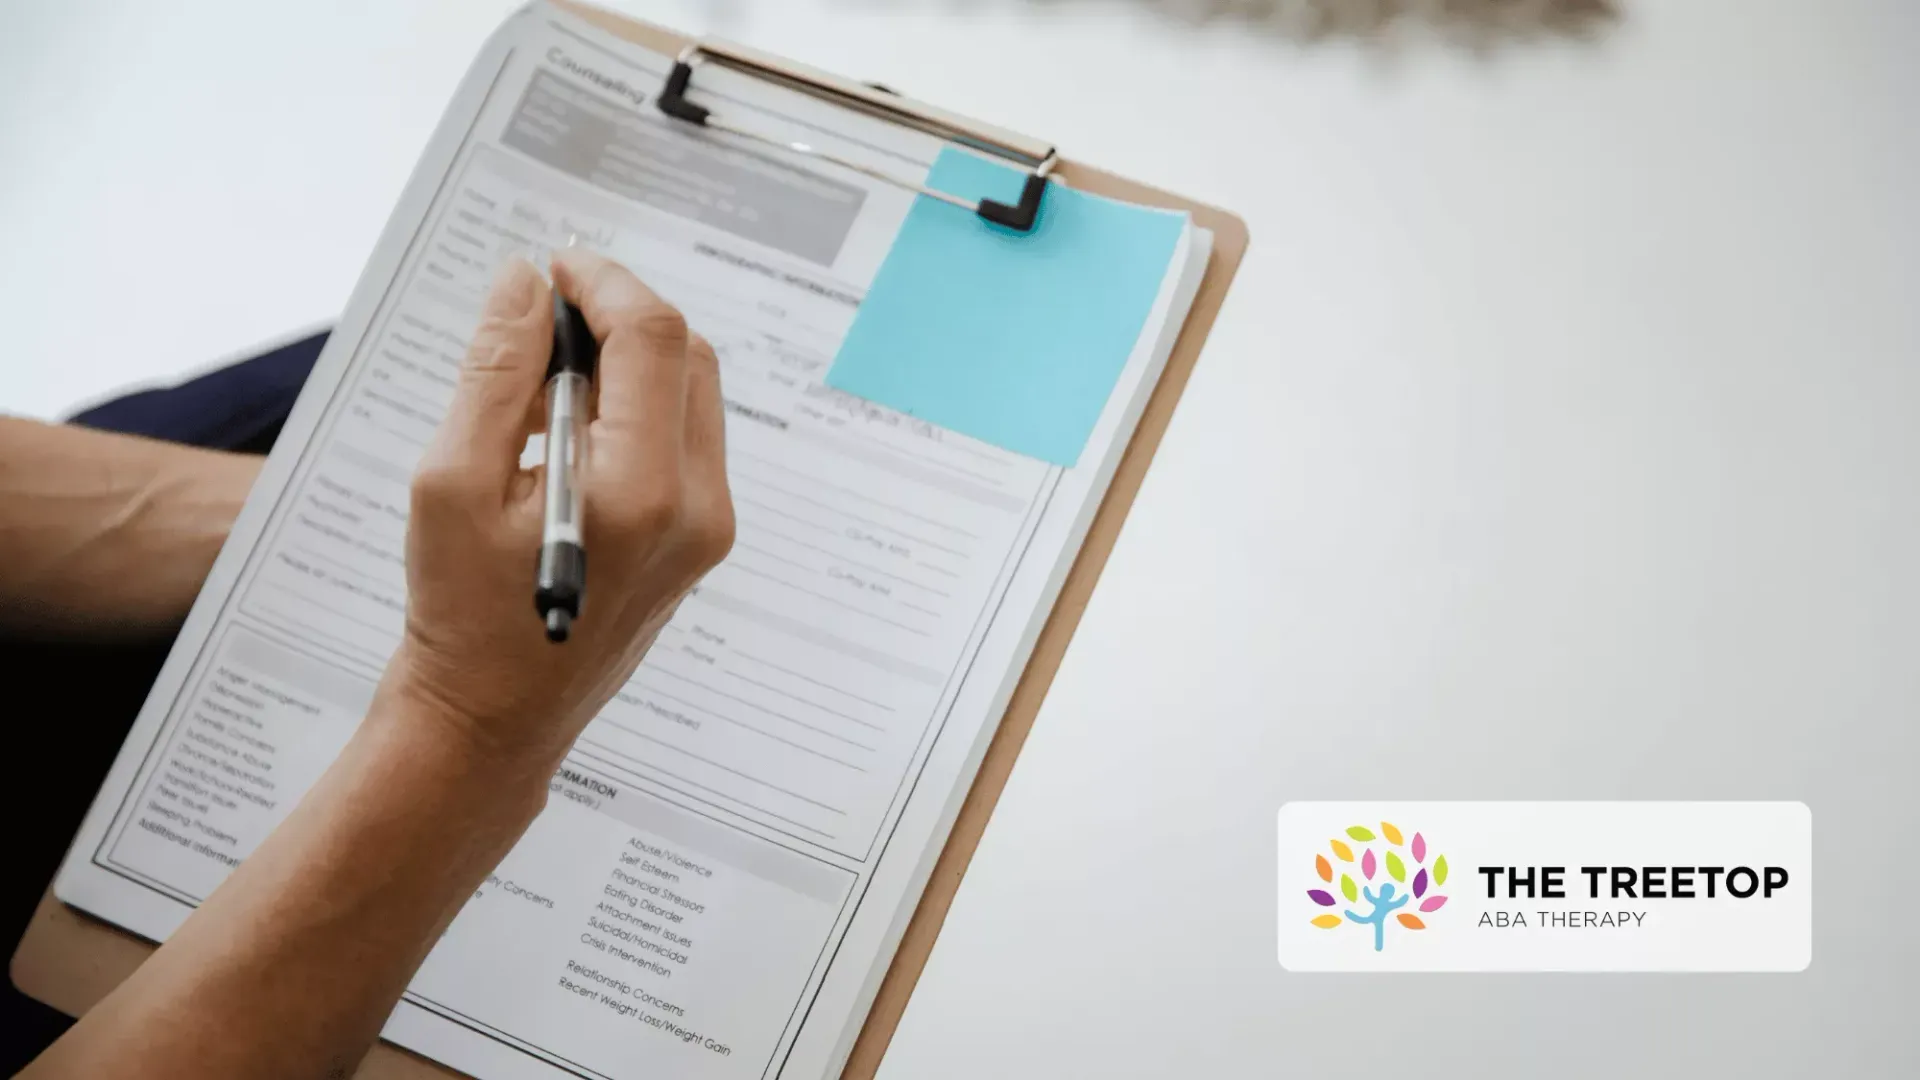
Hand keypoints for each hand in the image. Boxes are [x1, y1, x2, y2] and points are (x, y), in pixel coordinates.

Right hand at [383, 251, 733, 769]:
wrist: (494, 719)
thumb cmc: (460, 612)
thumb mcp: (453, 481)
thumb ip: (496, 371)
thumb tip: (525, 282)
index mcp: (641, 492)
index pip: (654, 339)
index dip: (604, 282)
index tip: (553, 266)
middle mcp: (697, 507)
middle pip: (688, 356)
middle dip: (620, 315)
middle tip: (544, 313)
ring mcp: (710, 528)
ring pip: (693, 392)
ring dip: (630, 358)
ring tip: (544, 377)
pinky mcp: (702, 539)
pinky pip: (685, 438)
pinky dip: (637, 405)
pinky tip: (569, 427)